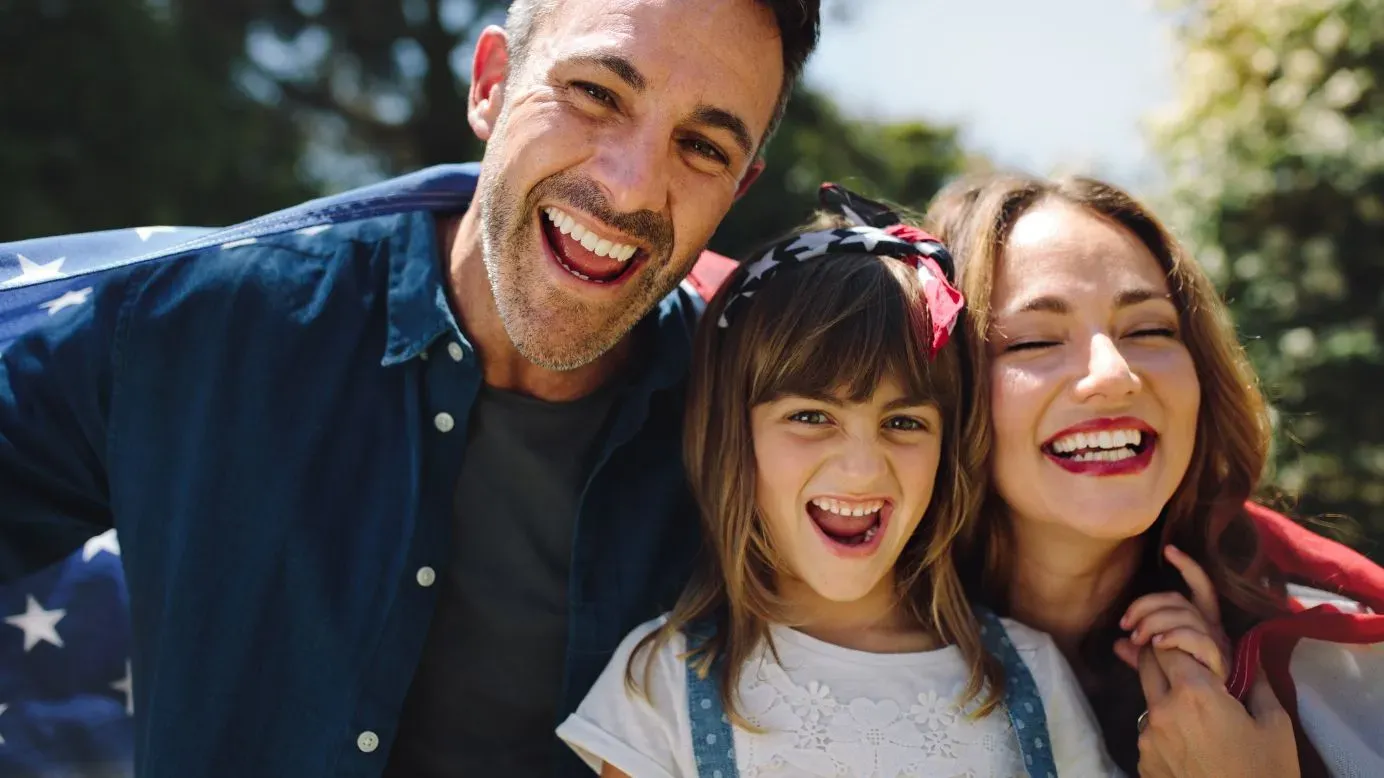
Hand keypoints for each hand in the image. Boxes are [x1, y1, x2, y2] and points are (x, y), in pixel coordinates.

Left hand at [1115, 545, 1230, 681]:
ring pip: (1184, 616)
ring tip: (1136, 638)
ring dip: (1154, 622)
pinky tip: (1156, 645)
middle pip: (1179, 600)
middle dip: (1146, 606)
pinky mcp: (1219, 660)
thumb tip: (1117, 645)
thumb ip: (1141, 652)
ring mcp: (1217, 643)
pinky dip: (1173, 637)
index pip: (1200, 587)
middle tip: (1125, 623)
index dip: (1188, 567)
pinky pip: (1196, 639)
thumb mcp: (1160, 664)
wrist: (1213, 716)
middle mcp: (1213, 629)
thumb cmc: (1188, 686)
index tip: (1169, 549)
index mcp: (1202, 624)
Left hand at [1135, 647, 1297, 777]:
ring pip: (1148, 702)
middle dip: (1162, 661)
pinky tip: (1189, 747)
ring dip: (1164, 701)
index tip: (1188, 649)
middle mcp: (1161, 710)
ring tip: (1195, 720)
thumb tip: (1249, 660)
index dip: (1175, 643)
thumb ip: (1257, 684)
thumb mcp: (1275, 725)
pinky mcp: (1142, 762)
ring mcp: (1147, 738)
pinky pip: (1149, 734)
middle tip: (1186, 672)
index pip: (1165, 647)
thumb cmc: (1265, 773)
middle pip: (1147, 667)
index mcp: (1193, 693)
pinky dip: (1164, 732)